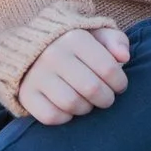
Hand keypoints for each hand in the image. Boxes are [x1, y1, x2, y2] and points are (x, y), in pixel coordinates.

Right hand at [16, 25, 131, 124]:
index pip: (109, 69)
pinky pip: (51, 116)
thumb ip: (115, 40)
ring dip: (86, 108)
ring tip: (88, 102)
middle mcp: (53, 55)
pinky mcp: (26, 94)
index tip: (119, 86)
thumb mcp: (96, 33)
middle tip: (106, 98)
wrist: (30, 47)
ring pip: (73, 104)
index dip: (120, 83)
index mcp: (74, 38)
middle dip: (106, 99)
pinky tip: (69, 108)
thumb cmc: (73, 44)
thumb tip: (124, 58)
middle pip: (93, 89)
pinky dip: (65, 117)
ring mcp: (37, 75)